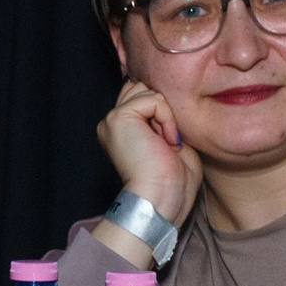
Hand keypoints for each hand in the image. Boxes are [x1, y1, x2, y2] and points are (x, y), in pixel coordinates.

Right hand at [95, 79, 202, 229]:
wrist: (162, 199)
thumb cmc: (173, 181)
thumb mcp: (173, 141)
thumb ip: (166, 116)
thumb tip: (168, 95)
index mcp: (122, 130)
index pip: (142, 95)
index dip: (163, 107)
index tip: (171, 139)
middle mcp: (112, 123)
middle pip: (143, 86)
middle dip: (163, 107)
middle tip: (168, 141)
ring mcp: (113, 119)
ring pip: (148, 90)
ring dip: (166, 115)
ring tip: (166, 143)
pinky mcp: (119, 118)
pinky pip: (154, 100)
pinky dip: (167, 119)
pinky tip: (166, 142)